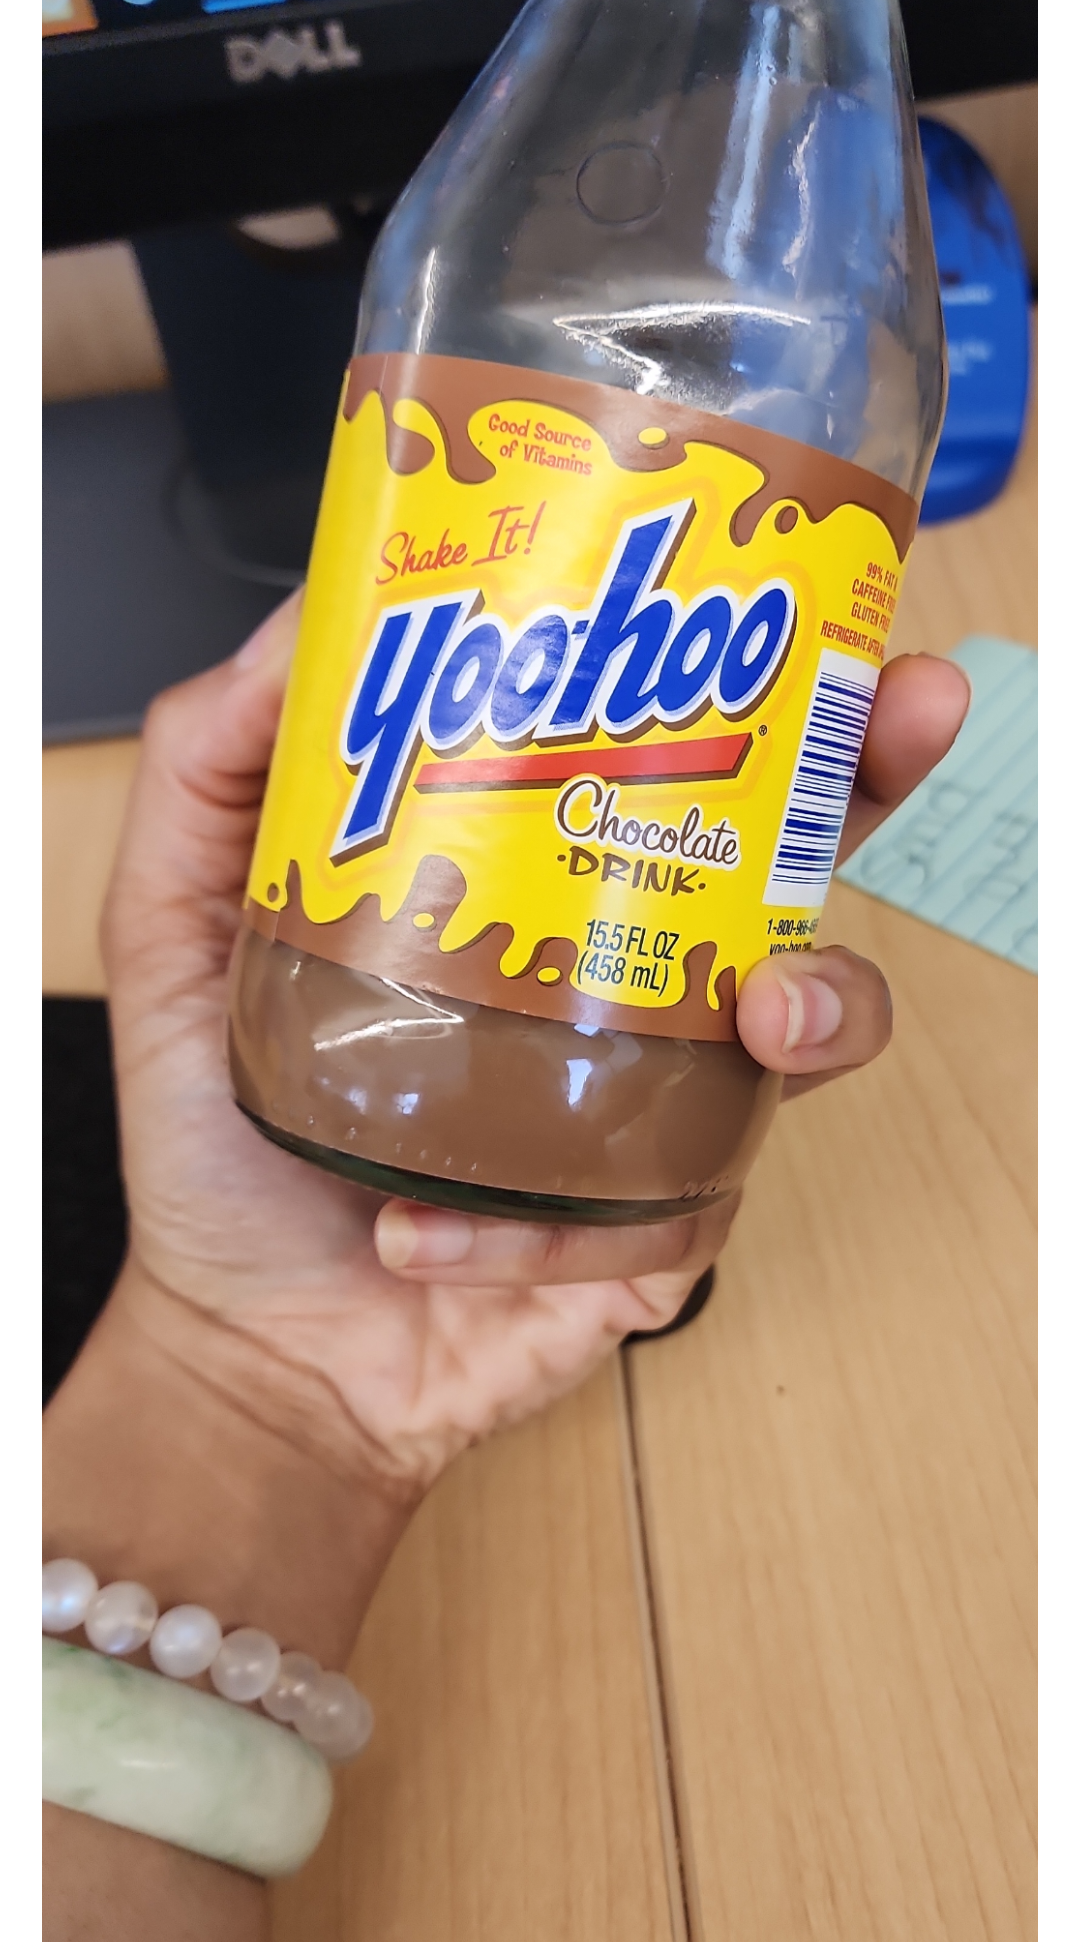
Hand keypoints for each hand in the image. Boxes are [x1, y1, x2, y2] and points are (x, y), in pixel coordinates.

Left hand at [102, 596, 968, 1495]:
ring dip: (819, 1004)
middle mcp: (621, 975)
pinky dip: (553, 1221)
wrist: (248, 1341)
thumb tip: (292, 625)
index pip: (656, 753)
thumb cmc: (225, 1133)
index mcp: (534, 882)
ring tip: (762, 1012)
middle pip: (784, 855)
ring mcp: (658, 1100)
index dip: (737, 673)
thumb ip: (208, 771)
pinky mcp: (658, 1227)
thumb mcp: (177, 927)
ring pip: (810, 1026)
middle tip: (900, 717)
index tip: (791, 599)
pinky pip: (680, 1203)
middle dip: (867, 780)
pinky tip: (434, 1228)